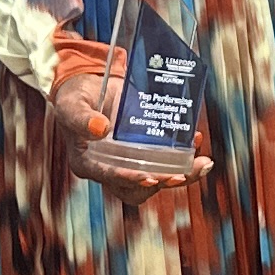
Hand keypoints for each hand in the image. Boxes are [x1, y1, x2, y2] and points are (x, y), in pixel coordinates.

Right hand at [45, 42, 210, 192]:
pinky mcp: (146, 150)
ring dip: (182, 175)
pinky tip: (196, 138)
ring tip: (202, 163)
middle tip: (181, 175)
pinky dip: (185, 155)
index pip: (110, 178)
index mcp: (88, 163)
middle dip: (161, 182)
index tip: (149, 178)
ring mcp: (130, 161)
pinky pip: (167, 160)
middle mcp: (110, 168)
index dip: (130, 180)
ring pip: (157, 178)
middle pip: (138, 188)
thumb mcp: (71, 104)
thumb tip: (100, 129)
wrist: (91, 86)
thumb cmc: (76, 98)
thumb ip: (81, 117)